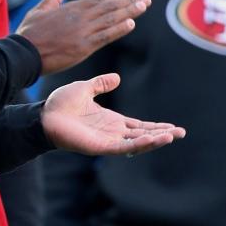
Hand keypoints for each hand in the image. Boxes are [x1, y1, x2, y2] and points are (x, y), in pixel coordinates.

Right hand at [16, 0, 150, 74]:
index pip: (97, 0)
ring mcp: (82, 32)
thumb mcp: (39, 9)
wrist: (23, 52)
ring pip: (110, 19)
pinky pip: (104, 36)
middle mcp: (79, 17)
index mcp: (70, 8)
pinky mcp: (83, 46)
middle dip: (128, 2)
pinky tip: (131, 24)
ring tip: (143, 6)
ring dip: (128, 12)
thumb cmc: (28, 33)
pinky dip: (118, 30)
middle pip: (108, 7)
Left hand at [42, 73, 185, 155]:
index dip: (155, 126)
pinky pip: (125, 147)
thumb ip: (100, 84)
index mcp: (110, 120)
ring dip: (155, 140)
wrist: (44, 115)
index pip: (138, 125)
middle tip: (181, 132)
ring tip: (173, 135)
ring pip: (137, 142)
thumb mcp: (84, 89)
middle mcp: (112, 132)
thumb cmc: (60, 104)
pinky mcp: (101, 146)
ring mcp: (108, 140)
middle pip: (143, 135)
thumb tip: (117, 77)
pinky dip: (140, 144)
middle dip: (162, 134)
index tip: (173, 126)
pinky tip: (155, 139)